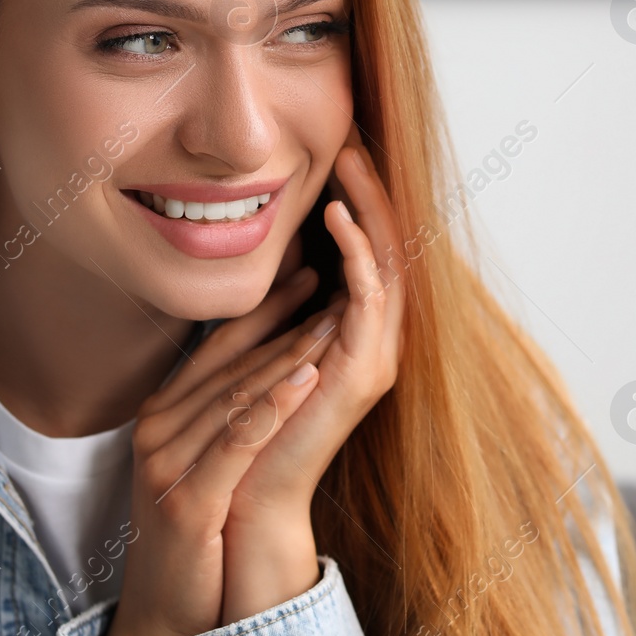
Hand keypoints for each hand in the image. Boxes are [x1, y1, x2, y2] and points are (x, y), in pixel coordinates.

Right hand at [99, 269, 343, 635]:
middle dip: (286, 320)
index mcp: (163, 413)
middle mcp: (158, 429)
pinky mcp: (187, 498)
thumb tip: (273, 361)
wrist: (165, 609)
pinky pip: (237, 441)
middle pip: (231, 362)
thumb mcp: (204, 460)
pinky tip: (309, 379)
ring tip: (333, 318)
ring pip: (237, 394)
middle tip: (332, 280)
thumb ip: (226, 412)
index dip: (265, 308)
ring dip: (289, 353)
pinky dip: (274, 406)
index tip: (308, 273)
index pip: (218, 346)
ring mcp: (167, 463)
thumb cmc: (194, 531)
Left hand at [220, 142, 405, 622]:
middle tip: (354, 136)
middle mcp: (375, 342)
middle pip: (389, 247)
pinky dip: (359, 253)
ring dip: (371, 207)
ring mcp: (376, 357)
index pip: (370, 251)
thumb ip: (279, 310)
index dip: (360, 199)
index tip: (339, 149)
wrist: (246, 498)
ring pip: (389, 261)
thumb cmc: (246, 427)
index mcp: (355, 335)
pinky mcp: (364, 372)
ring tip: (350, 159)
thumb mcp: (262, 348)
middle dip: (373, 189)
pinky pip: (371, 297)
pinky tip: (335, 217)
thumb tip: (280, 263)